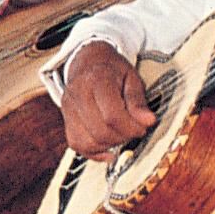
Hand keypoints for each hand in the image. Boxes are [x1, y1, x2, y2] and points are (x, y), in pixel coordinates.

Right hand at [60, 43, 157, 158]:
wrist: (89, 62)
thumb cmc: (113, 70)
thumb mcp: (132, 77)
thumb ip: (138, 101)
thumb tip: (148, 121)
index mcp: (96, 79)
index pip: (112, 115)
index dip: (131, 128)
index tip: (143, 127)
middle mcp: (78, 94)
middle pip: (100, 131)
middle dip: (122, 137)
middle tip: (134, 130)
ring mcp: (68, 108)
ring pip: (88, 142)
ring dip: (109, 144)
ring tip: (121, 133)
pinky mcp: (66, 119)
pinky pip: (77, 144)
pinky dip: (94, 151)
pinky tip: (108, 147)